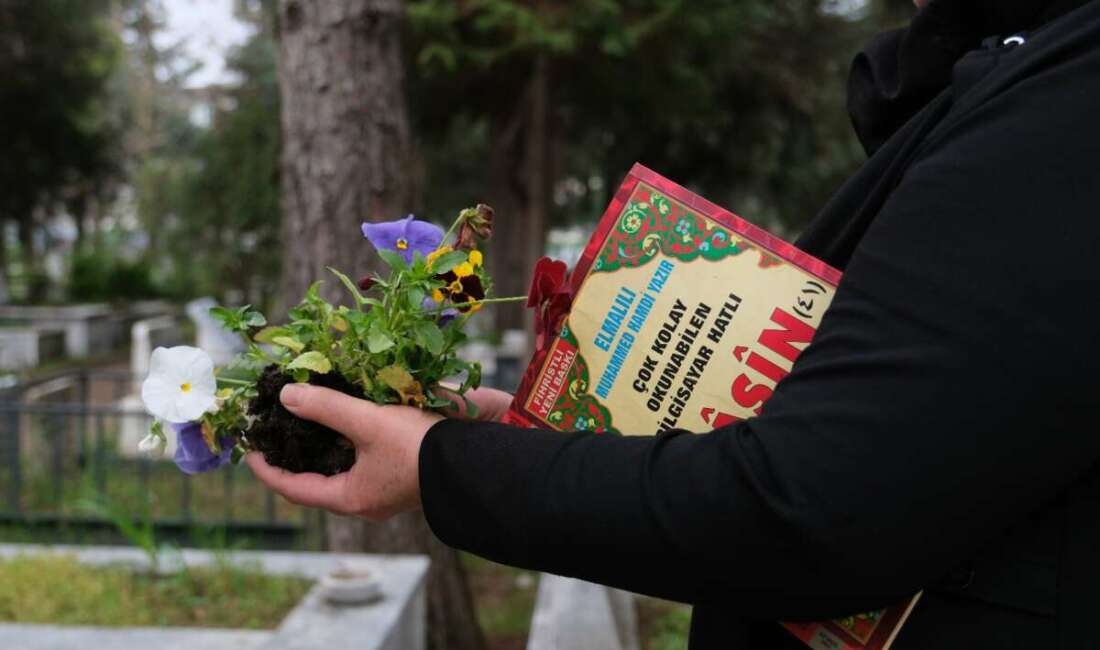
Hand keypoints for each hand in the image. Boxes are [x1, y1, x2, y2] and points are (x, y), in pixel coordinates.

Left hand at [245, 383, 513, 519]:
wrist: (475, 459)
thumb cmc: (418, 446)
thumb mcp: (368, 421)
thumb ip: (327, 407)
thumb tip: (287, 396)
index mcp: (350, 497)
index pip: (294, 489)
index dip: (267, 470)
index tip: (249, 451)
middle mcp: (365, 501)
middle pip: (316, 485)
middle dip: (294, 461)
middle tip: (276, 436)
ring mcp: (385, 492)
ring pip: (341, 475)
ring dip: (322, 453)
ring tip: (306, 427)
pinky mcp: (402, 477)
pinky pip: (363, 465)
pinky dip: (347, 447)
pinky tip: (347, 425)